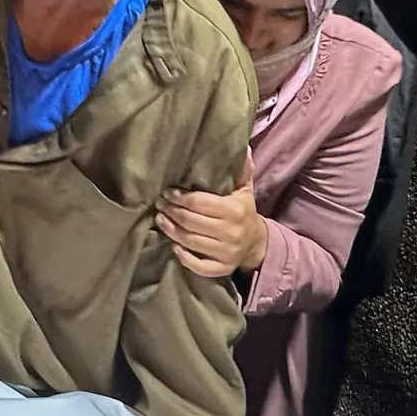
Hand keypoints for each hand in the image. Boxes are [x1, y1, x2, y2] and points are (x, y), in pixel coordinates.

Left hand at [156, 155, 267, 276]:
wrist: (257, 243)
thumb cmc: (243, 211)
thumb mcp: (244, 189)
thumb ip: (241, 169)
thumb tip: (241, 146)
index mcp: (234, 210)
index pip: (198, 202)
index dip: (179, 197)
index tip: (167, 192)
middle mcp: (231, 232)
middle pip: (190, 222)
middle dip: (171, 211)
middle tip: (159, 203)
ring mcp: (227, 253)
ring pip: (190, 242)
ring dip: (170, 230)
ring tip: (159, 219)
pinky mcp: (223, 269)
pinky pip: (199, 267)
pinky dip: (184, 258)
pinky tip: (174, 246)